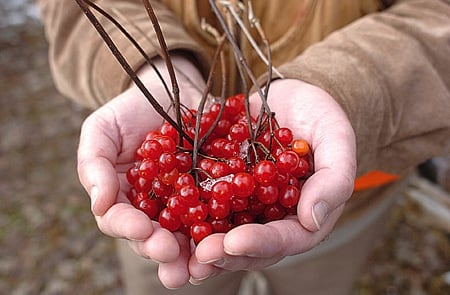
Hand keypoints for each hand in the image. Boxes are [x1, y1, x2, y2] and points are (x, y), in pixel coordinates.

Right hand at [77, 56, 204, 287]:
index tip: (142, 230)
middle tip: (172, 256)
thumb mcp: (103, 129)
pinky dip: (224, 226)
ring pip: (187, 234)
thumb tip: (99, 204)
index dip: (129, 228)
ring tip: (200, 265)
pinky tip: (230, 236)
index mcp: (124, 199)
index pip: (120, 221)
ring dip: (193, 253)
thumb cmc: (130, 111)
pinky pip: (219, 211)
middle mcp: (154, 209)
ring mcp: (185, 203)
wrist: (171, 92)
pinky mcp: (213, 193)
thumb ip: (94, 164)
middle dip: (162, 250)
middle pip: (154, 237)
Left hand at [188, 79, 356, 281]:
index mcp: (301, 215)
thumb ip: (334, 179)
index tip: (236, 242)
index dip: (261, 244)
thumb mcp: (336, 140)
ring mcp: (242, 204)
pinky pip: (200, 201)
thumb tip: (313, 220)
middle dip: (223, 253)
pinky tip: (162, 213)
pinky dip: (182, 210)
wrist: (288, 99)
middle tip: (200, 256)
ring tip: (175, 250)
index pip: (285, 239)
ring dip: (197, 244)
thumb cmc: (320, 118)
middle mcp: (269, 217)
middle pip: (248, 245)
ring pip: (220, 231)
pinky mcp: (219, 185)